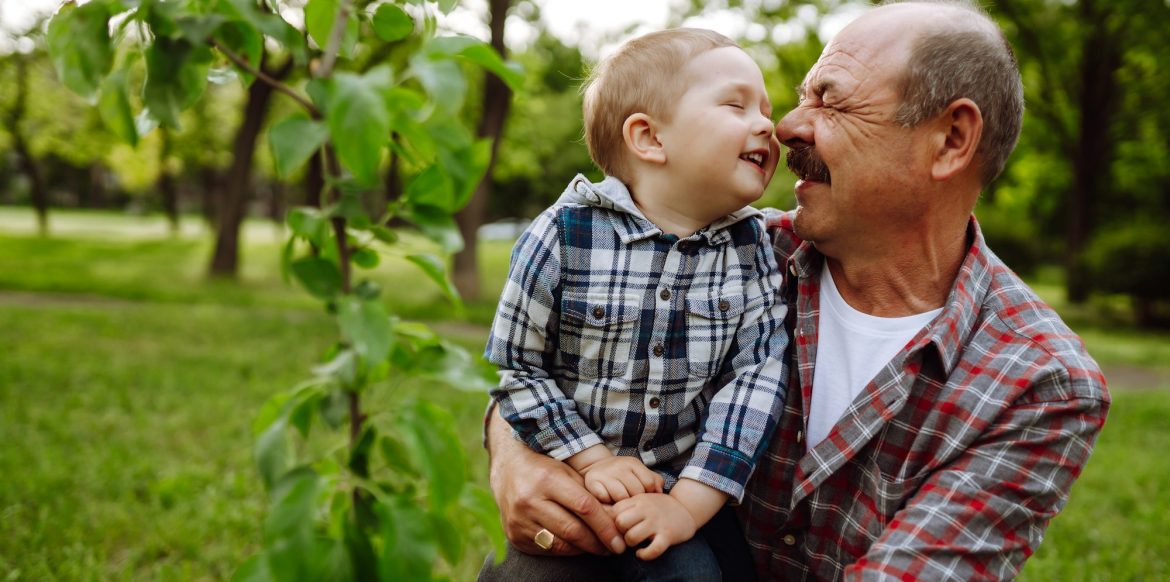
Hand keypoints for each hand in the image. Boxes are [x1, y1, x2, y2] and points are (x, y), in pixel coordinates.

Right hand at [487, 408, 625, 555]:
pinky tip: (577, 546)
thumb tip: (616, 520)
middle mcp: (529, 500)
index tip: (619, 540)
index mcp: (547, 479)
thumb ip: (589, 493)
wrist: (507, 469)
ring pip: (560, 544)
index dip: (606, 527)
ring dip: (584, 549)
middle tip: (614, 548)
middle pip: (573, 530)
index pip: (584, 508)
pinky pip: (546, 549)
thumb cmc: (545, 469)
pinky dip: (566, 550)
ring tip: (598, 548)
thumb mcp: (567, 472)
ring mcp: (519, 520)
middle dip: (598, 543)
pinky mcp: (514, 535)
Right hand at [578, 455, 664, 503]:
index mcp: (633, 463)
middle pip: (636, 491)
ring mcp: (605, 473)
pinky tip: (609, 502)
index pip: (649, 483)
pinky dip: (608, 503)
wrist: (596, 467)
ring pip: (621, 496)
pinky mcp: (592, 482)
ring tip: (621, 505)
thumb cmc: (622, 476)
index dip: (648, 494)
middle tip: (631, 504)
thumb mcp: (639, 474)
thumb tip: (659, 493)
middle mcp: (619, 465)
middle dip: (635, 501)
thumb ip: (654, 482)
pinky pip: (605, 498)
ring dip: (622, 504)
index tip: (642, 497)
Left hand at [612, 493, 697, 560]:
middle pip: (620, 523)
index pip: (613, 511)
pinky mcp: (668, 535)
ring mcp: (657, 522)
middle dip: (619, 533)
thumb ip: (624, 505)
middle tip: (625, 535)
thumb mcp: (640, 500)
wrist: (686, 509)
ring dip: (631, 544)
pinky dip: (644, 554)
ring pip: (632, 537)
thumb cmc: (657, 507)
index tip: (616, 527)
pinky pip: (652, 549)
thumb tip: (600, 514)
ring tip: (635, 543)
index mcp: (637, 500)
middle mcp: (646, 509)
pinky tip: (642, 553)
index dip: (611, 522)